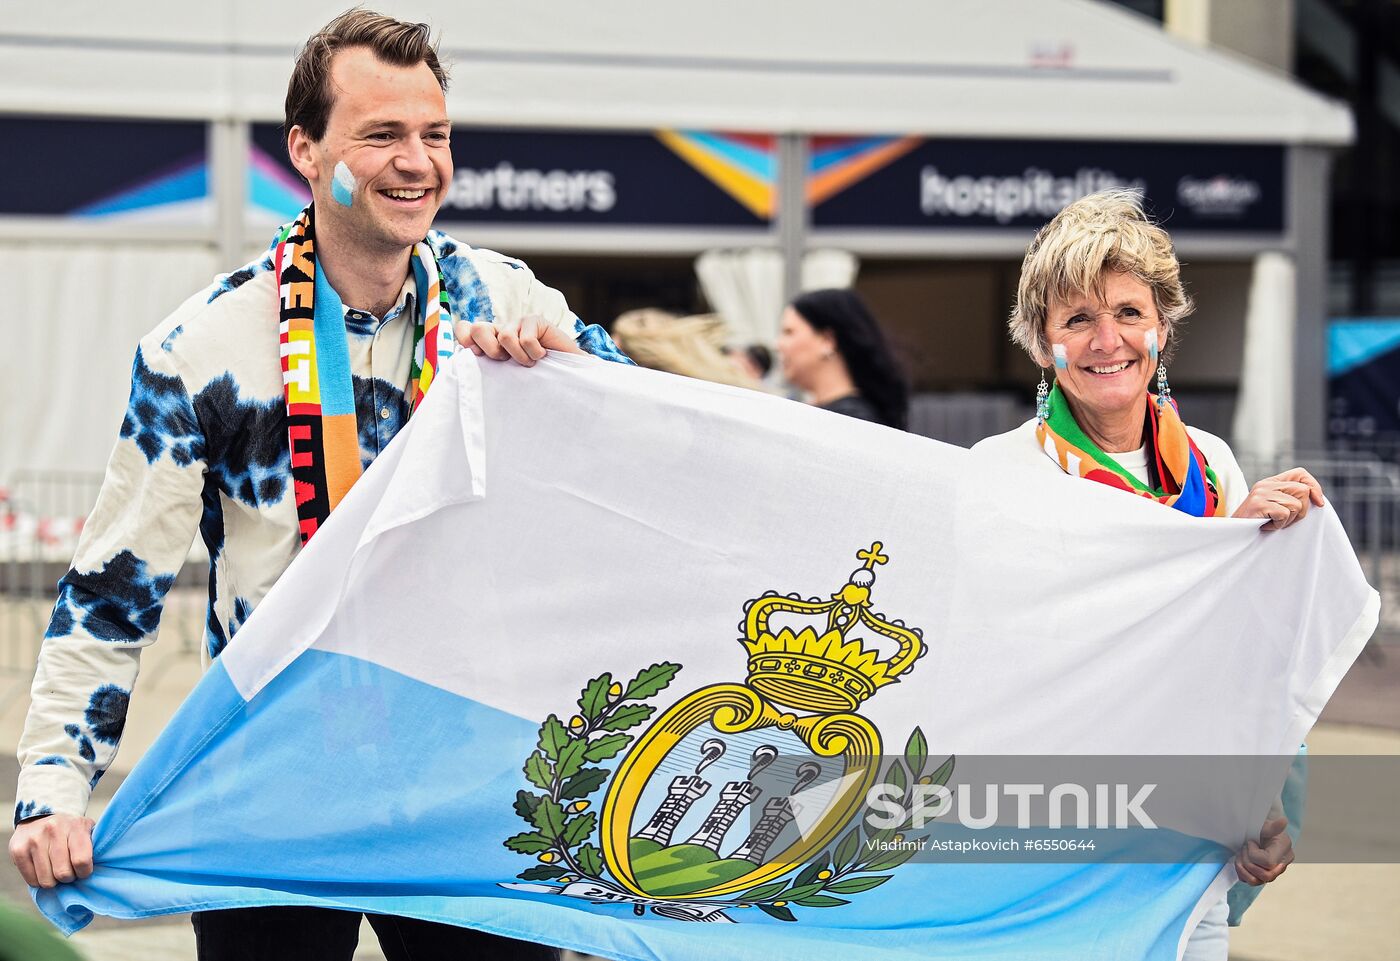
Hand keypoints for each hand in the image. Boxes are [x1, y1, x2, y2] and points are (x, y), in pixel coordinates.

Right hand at [8, 813, 94, 887]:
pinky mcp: (18, 849)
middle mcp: (53, 830)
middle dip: (68, 878)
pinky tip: (43, 868)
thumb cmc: (70, 830)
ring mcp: (34, 839)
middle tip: (68, 871)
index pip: (81, 861)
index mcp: (75, 826)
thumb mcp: (87, 830)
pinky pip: (31, 880)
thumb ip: (93, 847)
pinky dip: (38, 880)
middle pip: (63, 874)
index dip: (84, 872)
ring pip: (46, 880)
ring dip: (53, 881)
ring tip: (55, 869)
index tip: (83, 871)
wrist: (42, 816)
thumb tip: (101, 868)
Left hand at [455, 315, 581, 366]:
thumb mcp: (506, 376)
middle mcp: (501, 330)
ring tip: (530, 363)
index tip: (479, 357)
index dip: (466, 340)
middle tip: (506, 361)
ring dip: (519, 357)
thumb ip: (486, 368)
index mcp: (489, 341)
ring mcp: (518, 323)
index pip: (465, 329)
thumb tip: (464, 362)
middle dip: (490, 350)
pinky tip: (543, 356)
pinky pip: (526, 338)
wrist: (567, 378)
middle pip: (478, 328)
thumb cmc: (534, 379)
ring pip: (505, 336)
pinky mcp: (535, 321)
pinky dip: (534, 353)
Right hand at [1232, 468, 1323, 530]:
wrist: (1233, 534)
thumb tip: (1317, 498)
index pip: (1300, 473)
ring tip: (1274, 522)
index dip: (1314, 486)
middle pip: (1303, 490)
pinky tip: (1266, 525)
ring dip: (1289, 520)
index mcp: (1270, 482)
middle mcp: (1266, 484)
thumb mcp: (1274, 505)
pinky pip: (1285, 514)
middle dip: (1302, 510)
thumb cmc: (1256, 523)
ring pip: (1297, 504)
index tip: (1318, 503)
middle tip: (1286, 520)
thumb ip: (1289, 497)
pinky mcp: (1259, 504)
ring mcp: (1261, 493)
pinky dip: (1279, 525)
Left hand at [1234, 816, 1293, 884]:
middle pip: (1264, 876)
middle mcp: (1280, 865)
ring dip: (1243, 868)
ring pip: (1256, 881)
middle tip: (1244, 848)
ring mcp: (1271, 873)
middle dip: (1248, 862)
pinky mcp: (1261, 876)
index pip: (1268, 862)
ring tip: (1240, 855)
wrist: (1258, 831)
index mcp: (1284, 851)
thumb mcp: (1266, 825)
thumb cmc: (1262, 827)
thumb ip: (1273, 826)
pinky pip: (1249, 881)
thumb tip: (1283, 821)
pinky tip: (1240, 861)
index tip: (1250, 842)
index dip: (1254, 854)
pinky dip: (1241, 872)